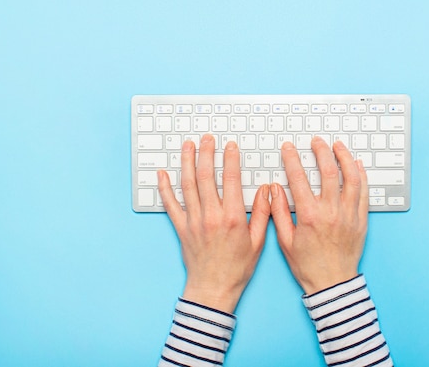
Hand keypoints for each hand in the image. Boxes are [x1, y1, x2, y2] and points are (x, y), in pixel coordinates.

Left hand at [157, 134, 270, 312]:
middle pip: (206, 177)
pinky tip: (162, 174)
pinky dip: (164, 188)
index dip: (231, 159)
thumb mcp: (258, 242)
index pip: (231, 180)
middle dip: (207, 153)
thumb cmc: (238, 268)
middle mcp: (212, 216)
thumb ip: (263, 213)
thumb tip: (266, 189)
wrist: (214, 289)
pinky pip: (170, 205)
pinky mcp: (182, 229)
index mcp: (233, 217)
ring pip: (188, 185)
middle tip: (207, 138)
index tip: (231, 146)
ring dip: (186, 163)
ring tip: (187, 146)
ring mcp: (194, 221)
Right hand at [270, 137, 368, 294]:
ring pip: (350, 177)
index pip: (298, 178)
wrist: (332, 283)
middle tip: (316, 141)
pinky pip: (364, 192)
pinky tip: (356, 165)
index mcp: (309, 216)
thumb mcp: (285, 240)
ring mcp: (349, 215)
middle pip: (328, 171)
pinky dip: (361, 175)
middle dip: (321, 151)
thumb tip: (274, 189)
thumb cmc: (307, 265)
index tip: (288, 148)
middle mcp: (331, 212)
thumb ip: (279, 212)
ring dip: (344, 157)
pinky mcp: (361, 220)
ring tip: (338, 146)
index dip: (292, 159)